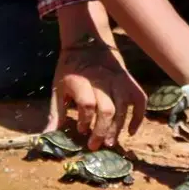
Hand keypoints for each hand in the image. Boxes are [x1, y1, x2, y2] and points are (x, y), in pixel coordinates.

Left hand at [46, 35, 146, 149]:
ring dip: (116, 129)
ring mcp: (118, 81)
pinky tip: (130, 131)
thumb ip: (56, 113)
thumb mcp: (58, 88)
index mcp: (81, 81)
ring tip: (109, 142)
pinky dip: (138, 117)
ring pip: (122, 109)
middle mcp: (102, 81)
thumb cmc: (70, 70)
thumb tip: (48, 135)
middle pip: (107, 110)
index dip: (84, 120)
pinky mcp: (129, 82)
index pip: (87, 104)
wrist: (87, 44)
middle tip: (94, 145)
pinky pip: (140, 101)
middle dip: (101, 131)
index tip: (80, 129)